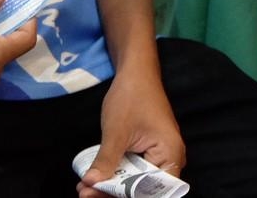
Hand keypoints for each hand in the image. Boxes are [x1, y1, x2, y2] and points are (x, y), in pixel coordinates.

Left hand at [79, 74, 184, 197]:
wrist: (136, 72)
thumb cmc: (131, 96)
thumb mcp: (116, 131)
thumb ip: (106, 160)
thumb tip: (91, 183)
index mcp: (170, 156)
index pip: (152, 191)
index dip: (126, 196)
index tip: (98, 195)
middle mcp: (169, 160)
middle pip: (143, 189)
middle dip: (113, 192)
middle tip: (85, 193)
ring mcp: (159, 156)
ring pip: (136, 180)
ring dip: (112, 185)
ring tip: (85, 187)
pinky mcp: (148, 152)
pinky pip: (133, 170)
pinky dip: (115, 173)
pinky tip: (95, 176)